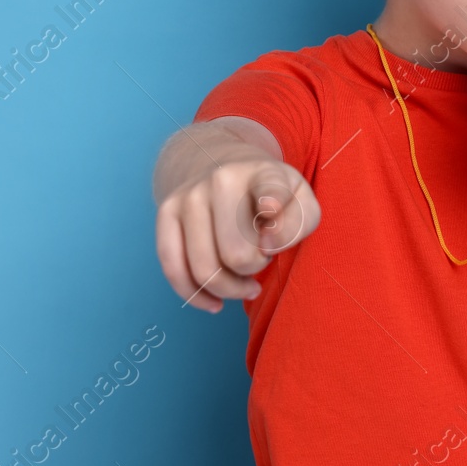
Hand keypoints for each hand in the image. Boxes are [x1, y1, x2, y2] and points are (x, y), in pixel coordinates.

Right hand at [154, 132, 320, 313]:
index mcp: (262, 173)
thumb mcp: (300, 199)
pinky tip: (217, 302)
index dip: (279, 225)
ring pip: (204, 270)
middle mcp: (221, 179)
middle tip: (261, 256)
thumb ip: (299, 222)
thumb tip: (266, 245)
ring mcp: (189, 195)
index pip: (272, 195)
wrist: (223, 163)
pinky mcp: (166, 212)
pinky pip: (174, 270)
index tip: (275, 227)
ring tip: (244, 278)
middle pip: (236, 255)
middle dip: (254, 267)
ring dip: (230, 287)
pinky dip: (196, 296)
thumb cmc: (270, 194)